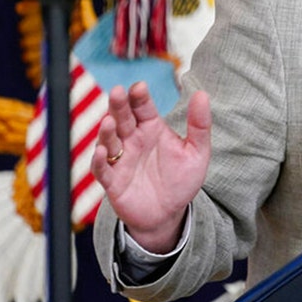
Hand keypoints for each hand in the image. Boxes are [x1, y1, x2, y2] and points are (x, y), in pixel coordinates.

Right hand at [90, 82, 211, 252]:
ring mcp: (120, 160)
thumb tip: (203, 94)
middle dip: (119, 105)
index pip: (143, 107)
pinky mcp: (112, 182)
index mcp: (152, 128)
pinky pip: (102, 169)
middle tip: (118, 92)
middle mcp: (133, 140)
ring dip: (106, 131)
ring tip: (109, 121)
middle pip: (122, 118)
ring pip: (108, 140)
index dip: (139, 96)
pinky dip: (99, 160)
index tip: (140, 87)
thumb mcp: (197, 152)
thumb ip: (199, 125)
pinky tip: (101, 152)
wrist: (169, 214)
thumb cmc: (181, 180)